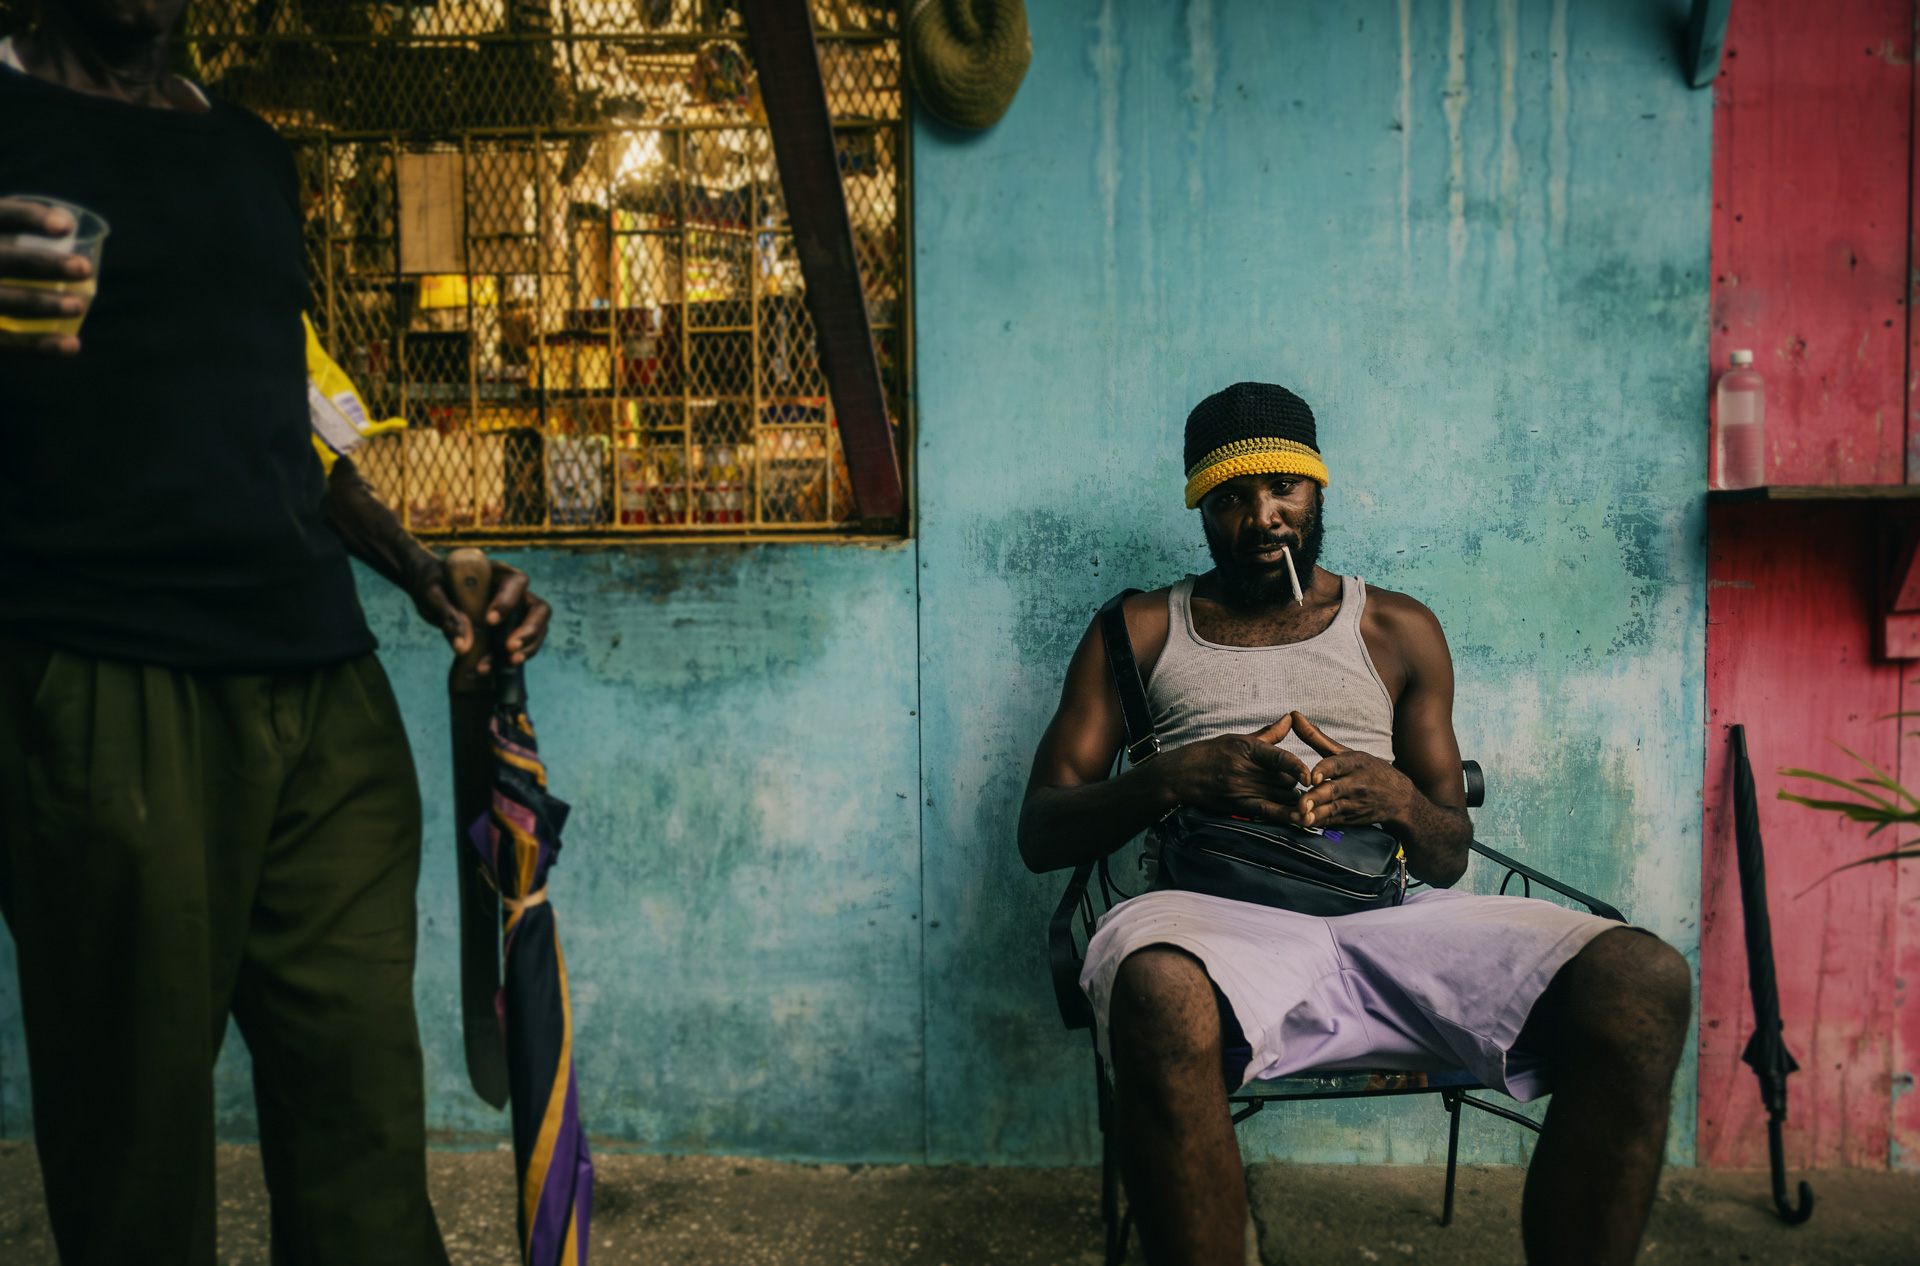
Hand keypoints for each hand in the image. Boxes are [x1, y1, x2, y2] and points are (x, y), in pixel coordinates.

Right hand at [0, 199, 91, 355]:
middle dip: (45, 265)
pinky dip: (39, 345)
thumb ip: (13, 230)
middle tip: (85, 269)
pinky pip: (6, 341)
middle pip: (4, 261)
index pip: (1, 216)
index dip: (30, 218)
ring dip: (44, 305)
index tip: (68, 227)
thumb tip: (69, 223)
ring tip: (79, 306)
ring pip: (4, 301)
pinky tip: (73, 345)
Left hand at [409, 554, 551, 671]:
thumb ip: (448, 615)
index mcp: (494, 573)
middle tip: (509, 648)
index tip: (489, 621)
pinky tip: (497, 667)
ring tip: (510, 662)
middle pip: (537, 608)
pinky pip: (522, 644)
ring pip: (537, 628)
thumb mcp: (431, 593)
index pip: (514, 582)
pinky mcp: (508, 630)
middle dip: (529, 629)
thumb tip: (463, 646)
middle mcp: (511, 592)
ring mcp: (514, 612)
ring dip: (527, 646)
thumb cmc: (431, 582)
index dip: (507, 601)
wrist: (430, 591)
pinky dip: (515, 656)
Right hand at [1158, 717, 1312, 820]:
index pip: (1278, 758)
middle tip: (1297, 780)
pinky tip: (1300, 817)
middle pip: (1284, 780)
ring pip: (1280, 796)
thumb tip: (1291, 718)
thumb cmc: (1212, 753)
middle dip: (1294, 781)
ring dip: (1293, 797)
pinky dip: (1286, 815)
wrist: (1182, 774)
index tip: (1310, 775)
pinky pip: (1268, 812)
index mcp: (1248, 749)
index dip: (1297, 767)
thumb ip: (1269, 733)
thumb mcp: (1239, 738)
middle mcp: (1245, 770)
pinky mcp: (1239, 805)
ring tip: (1301, 796)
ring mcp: (1242, 789)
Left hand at [1290, 712, 1416, 828]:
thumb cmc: (1367, 770)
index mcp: (1356, 762)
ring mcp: (1356, 803)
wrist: (1400, 799)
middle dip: (1318, 797)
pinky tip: (1305, 824)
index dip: (1325, 770)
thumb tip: (1292, 715)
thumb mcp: (1346, 752)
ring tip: (1301, 818)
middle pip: (1335, 790)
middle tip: (1301, 803)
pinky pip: (1334, 821)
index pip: (1338, 764)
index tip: (1312, 777)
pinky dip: (1320, 823)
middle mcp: (1357, 783)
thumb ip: (1316, 737)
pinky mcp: (1353, 818)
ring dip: (1316, 814)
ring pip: (1334, 809)